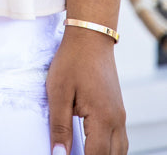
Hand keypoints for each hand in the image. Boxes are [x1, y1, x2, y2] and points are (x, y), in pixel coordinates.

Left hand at [46, 27, 127, 153]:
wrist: (90, 36)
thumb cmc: (72, 60)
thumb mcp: (58, 92)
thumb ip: (59, 126)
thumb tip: (59, 154)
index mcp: (103, 118)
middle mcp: (117, 119)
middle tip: (72, 154)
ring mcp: (120, 114)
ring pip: (120, 150)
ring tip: (84, 152)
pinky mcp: (118, 108)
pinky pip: (120, 138)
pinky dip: (110, 147)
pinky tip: (94, 145)